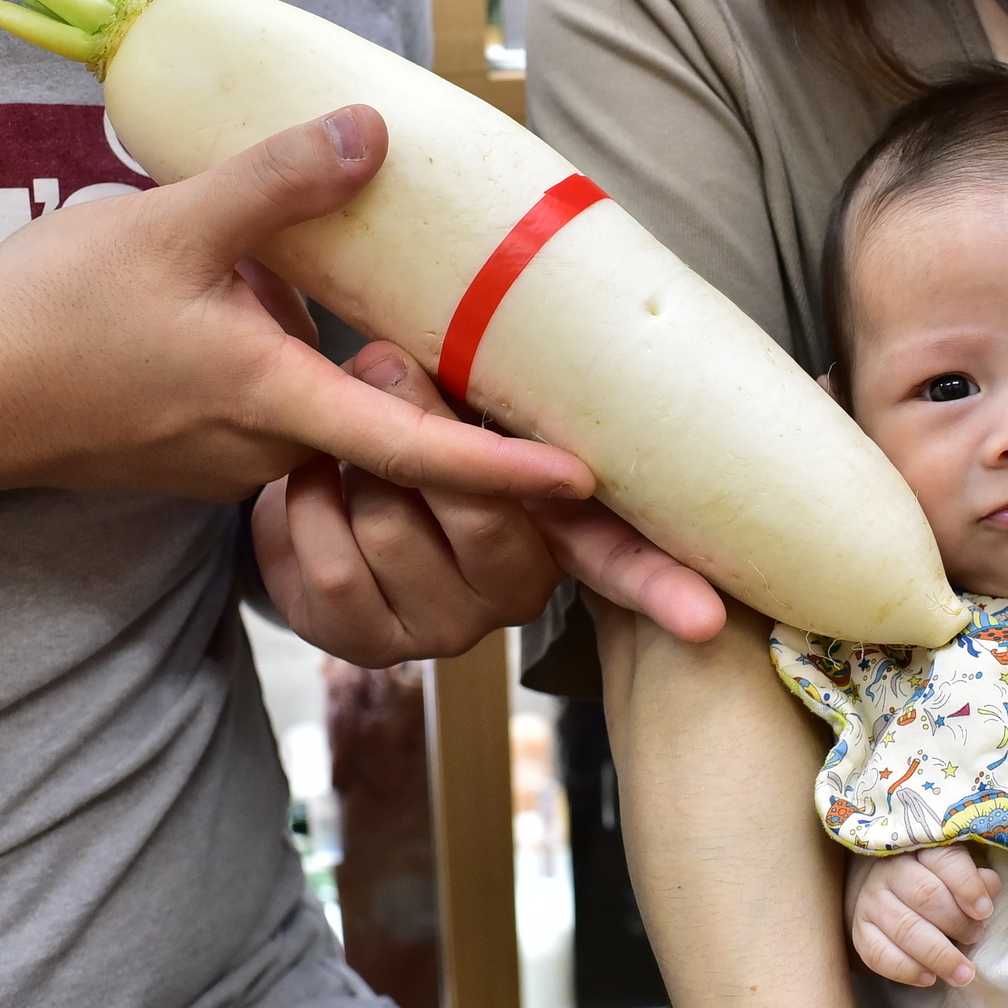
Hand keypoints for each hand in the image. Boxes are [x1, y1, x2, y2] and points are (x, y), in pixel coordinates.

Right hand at [0, 104, 590, 504]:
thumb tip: (377, 132)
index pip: (417, 452)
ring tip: (457, 355)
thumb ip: (279, 182)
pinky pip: (298, 419)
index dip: (507, 469)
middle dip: (463, 422)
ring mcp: (242, 459)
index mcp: (276, 402)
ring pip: (344, 426)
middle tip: (556, 415)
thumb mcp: (170, 223)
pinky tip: (331, 332)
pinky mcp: (213, 450)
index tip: (585, 483)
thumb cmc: (48, 316)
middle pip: (394, 444)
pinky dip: (332, 386)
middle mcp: (273, 449)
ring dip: (390, 395)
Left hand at [253, 335, 728, 663]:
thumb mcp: (447, 388)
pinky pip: (322, 567)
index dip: (663, 589)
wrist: (306, 468)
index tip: (708, 620)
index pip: (620, 560)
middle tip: (380, 362)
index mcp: (554, 531)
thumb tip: (385, 361)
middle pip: (478, 514)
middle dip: (419, 424)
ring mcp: (440, 629)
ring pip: (388, 528)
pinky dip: (299, 508)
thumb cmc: (401, 417)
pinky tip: (310, 489)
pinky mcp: (364, 646)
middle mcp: (512, 594)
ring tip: (340, 440)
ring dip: (345, 468)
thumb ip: (457, 382)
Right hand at [845, 847, 1000, 987]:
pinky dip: (907, 970)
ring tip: (962, 973)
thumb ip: (977, 880)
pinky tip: (929, 977)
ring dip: (938, 955)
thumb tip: (989, 888)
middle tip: (975, 938)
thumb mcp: (958, 872)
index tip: (985, 911)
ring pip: (904, 928)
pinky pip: (879, 955)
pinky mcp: (860, 932)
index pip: (944, 860)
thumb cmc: (934, 882)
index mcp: (919, 850)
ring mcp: (871, 902)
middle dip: (956, 923)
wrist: (887, 893)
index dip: (967, 885)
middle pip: (925, 895)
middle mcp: (890, 871)